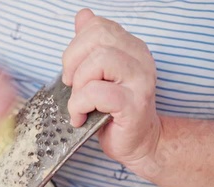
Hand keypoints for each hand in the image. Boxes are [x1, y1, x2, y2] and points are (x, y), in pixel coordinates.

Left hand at [62, 9, 161, 169]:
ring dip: (78, 85)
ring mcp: (140, 81)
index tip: (73, 71)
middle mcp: (140, 59)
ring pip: (98, 61)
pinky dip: (80, 105)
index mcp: (131, 48)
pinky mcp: (134, 104)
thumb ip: (90, 44)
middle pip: (97, 37)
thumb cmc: (114, 111)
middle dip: (73, 62)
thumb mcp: (98, 74)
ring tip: (79, 103)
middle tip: (72, 86)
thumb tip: (84, 16)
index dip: (76, 47)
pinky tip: (80, 117)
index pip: (97, 26)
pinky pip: (98, 92)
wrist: (138, 143)